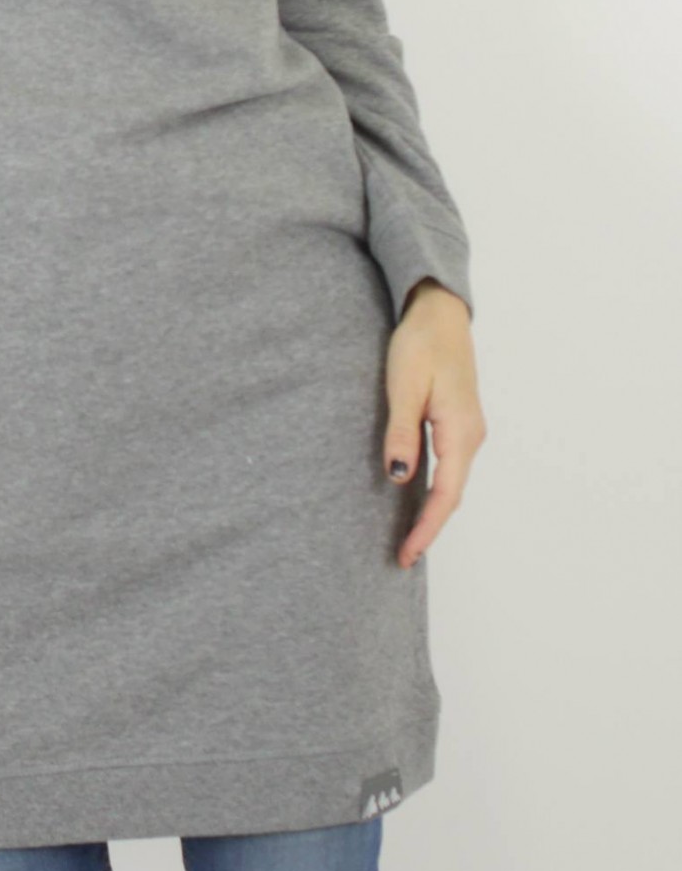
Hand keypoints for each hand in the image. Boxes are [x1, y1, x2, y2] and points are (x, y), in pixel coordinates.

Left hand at [383, 279, 486, 567]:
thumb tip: (399, 478)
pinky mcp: (458, 424)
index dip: (427, 528)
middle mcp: (470, 436)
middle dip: (429, 529)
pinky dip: (435, 492)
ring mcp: (467, 430)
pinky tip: (418, 501)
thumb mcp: (404, 387)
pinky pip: (449, 468)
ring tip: (408, 539)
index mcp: (461, 430)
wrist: (439, 312)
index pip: (446, 494)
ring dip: (433, 512)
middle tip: (402, 558)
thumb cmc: (420, 344)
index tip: (408, 554)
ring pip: (452, 483)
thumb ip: (402, 433)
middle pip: (453, 495)